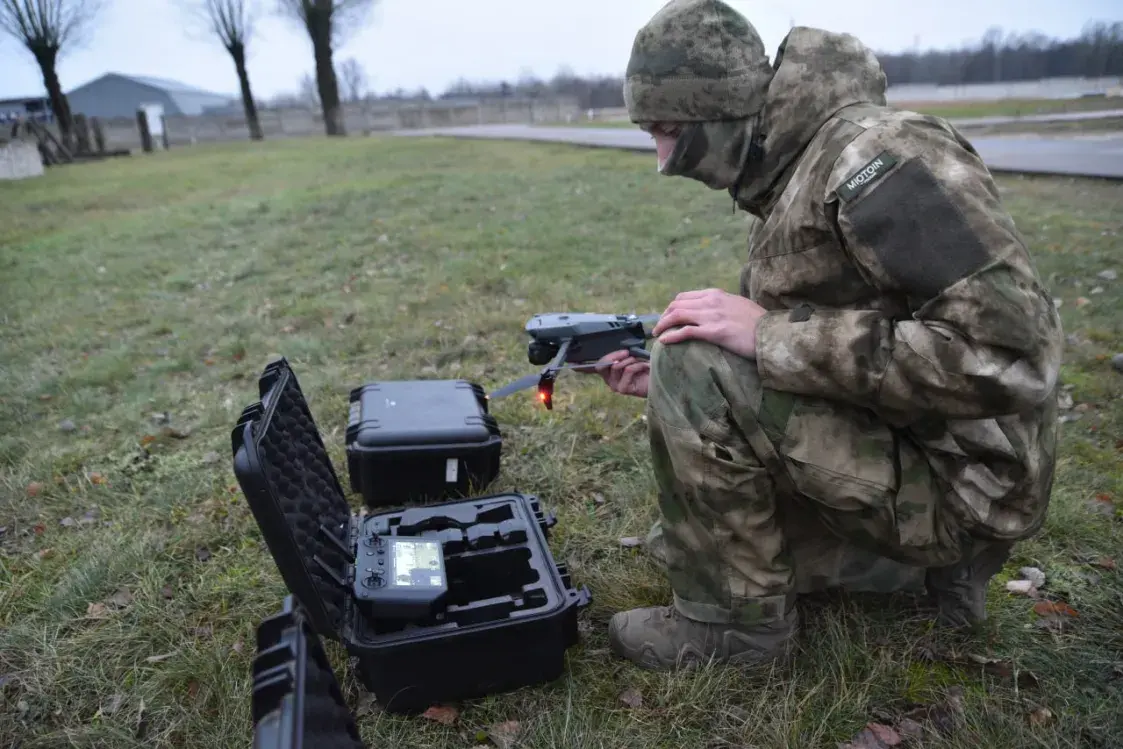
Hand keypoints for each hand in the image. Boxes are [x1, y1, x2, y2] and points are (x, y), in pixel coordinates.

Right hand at [589, 350, 649, 397]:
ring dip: (630, 360)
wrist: (659, 381)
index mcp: (609, 374)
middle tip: (628, 353)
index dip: (609, 356)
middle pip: (602, 365)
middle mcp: (610, 381)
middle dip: (615, 356)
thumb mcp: (632, 359)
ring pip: (616, 366)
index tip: (624, 351)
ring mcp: (615, 386)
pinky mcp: (623, 389)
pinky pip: (627, 370)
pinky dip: (637, 365)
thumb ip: (623, 356)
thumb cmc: (645, 370)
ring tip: (641, 361)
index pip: (599, 364)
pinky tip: (646, 366)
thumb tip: (622, 350)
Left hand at [652, 288, 766, 358]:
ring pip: (677, 316)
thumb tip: (713, 313)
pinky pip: (686, 331)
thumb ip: (723, 306)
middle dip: (663, 316)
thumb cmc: (758, 323)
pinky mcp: (715, 332)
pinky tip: (664, 342)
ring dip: (663, 325)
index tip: (667, 318)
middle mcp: (712, 302)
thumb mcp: (739, 306)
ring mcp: (713, 316)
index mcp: (716, 294)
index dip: (671, 308)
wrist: (773, 333)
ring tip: (657, 336)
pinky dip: (671, 335)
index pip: (685, 297)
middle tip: (658, 329)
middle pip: (677, 305)